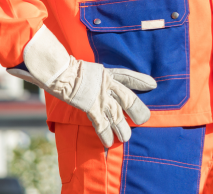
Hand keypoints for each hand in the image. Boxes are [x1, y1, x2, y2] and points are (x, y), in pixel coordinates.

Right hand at [8, 26, 155, 146]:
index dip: (140, 80)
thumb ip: (97, 77)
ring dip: (122, 127)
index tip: (152, 85)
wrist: (60, 71)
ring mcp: (100, 96)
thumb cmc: (69, 69)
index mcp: (107, 73)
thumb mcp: (89, 70)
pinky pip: (101, 123)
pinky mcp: (90, 106)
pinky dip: (105, 133)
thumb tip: (98, 83)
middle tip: (145, 119)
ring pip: (116, 114)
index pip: (127, 77)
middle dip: (137, 110)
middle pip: (128, 98)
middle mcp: (107, 84)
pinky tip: (109, 142)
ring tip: (127, 138)